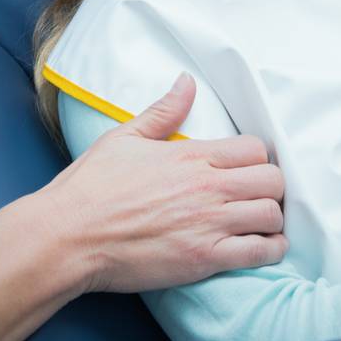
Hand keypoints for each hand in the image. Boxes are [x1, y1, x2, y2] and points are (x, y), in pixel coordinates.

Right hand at [42, 74, 288, 293]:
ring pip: (272, 215)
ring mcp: (208, 224)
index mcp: (191, 154)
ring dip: (272, 220)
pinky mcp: (204, 259)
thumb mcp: (125, 137)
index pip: (256, 148)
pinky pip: (259, 253)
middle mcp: (207, 186)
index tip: (248, 169)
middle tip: (257, 196)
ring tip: (259, 224)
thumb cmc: (90, 188)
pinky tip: (261, 248)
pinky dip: (268, 251)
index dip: (258, 158)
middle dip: (271, 187)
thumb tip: (187, 81)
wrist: (68, 236)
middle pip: (273, 180)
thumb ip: (164, 111)